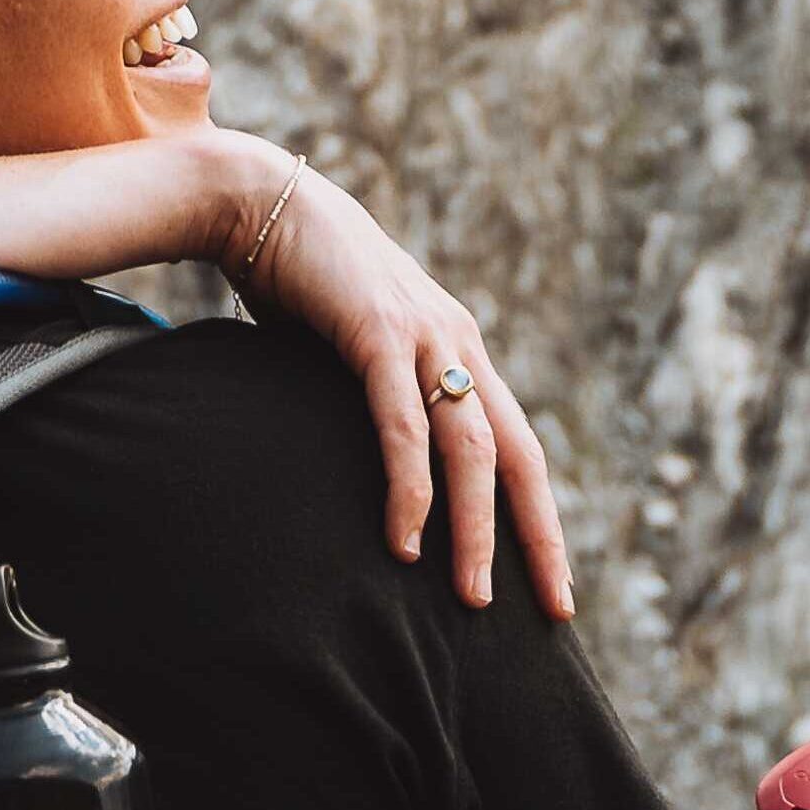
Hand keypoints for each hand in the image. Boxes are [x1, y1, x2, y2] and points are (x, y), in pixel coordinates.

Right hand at [218, 147, 574, 621]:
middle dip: (537, 536)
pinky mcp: (379, 332)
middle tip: (552, 608)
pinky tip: (406, 538)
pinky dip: (411, 486)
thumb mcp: (355, 349)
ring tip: (469, 596)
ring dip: (474, 528)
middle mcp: (457, 341)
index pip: (517, 446)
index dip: (538, 516)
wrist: (257, 201)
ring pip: (470, 449)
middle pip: (517, 455)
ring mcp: (424, 335)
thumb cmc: (298, 281)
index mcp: (459, 349)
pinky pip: (405, 425)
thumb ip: (378, 397)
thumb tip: (379, 465)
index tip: (552, 583)